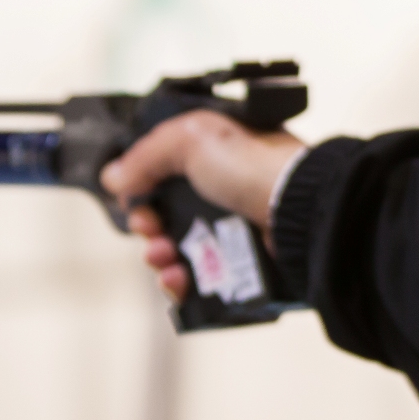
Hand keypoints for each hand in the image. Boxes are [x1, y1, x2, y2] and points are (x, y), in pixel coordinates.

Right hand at [100, 110, 304, 299]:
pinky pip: (203, 280)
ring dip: (159, 257)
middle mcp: (228, 191)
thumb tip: (116, 177)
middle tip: (149, 230)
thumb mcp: (194, 137)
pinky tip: (177, 278)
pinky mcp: (246, 263)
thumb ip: (148, 153)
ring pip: (182, 251)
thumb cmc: (258, 165)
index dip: (144, 189)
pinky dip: (181, 282)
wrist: (302, 211)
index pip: (167, 174)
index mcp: (218, 155)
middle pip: (169, 216)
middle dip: (148, 227)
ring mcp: (238, 229)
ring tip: (163, 257)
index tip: (135, 200)